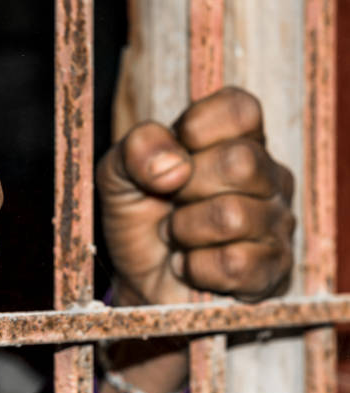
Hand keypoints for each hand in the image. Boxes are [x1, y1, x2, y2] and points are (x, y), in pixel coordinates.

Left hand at [97, 87, 293, 305]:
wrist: (137, 280)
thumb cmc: (137, 218)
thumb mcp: (118, 173)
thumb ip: (137, 148)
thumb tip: (174, 164)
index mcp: (235, 140)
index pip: (240, 109)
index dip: (195, 130)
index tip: (170, 158)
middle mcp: (266, 176)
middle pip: (240, 162)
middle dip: (184, 189)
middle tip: (171, 204)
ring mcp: (276, 223)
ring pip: (233, 216)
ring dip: (184, 232)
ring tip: (177, 237)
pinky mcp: (273, 271)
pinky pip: (235, 264)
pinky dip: (196, 268)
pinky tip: (191, 266)